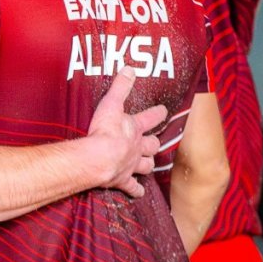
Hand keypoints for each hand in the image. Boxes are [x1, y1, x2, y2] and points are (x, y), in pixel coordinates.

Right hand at [87, 66, 166, 196]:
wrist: (98, 159)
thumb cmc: (104, 131)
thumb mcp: (111, 103)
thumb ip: (120, 86)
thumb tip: (130, 68)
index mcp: (135, 129)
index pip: (151, 118)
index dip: (158, 114)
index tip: (164, 111)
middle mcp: (137, 148)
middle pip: (152, 146)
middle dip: (154, 144)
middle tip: (155, 142)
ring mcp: (131, 166)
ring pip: (146, 166)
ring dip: (148, 165)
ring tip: (149, 165)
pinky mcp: (122, 181)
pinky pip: (132, 187)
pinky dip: (135, 190)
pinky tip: (138, 193)